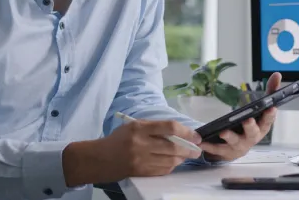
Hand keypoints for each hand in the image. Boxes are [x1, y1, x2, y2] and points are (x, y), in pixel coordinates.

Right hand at [63, 119, 202, 185]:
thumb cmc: (119, 139)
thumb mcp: (134, 125)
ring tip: (187, 155)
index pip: (169, 127)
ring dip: (182, 158)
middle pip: (172, 146)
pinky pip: (163, 170)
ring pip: (170, 160)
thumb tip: (179, 131)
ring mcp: (141, 160)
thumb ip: (154, 127)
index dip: (186, 132)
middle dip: (189, 148)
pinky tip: (174, 162)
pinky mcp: (142, 172)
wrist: (101, 159)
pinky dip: (172, 166)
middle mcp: (141, 144)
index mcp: (139, 128)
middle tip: (197, 148)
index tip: (196, 135)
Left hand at [199, 72, 281, 161]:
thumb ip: (269, 92)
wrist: (237, 148)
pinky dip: (209, 146)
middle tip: (247, 120)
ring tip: (223, 132)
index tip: (272, 107)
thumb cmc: (250, 125)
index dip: (270, 115)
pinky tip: (201, 140)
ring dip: (229, 137)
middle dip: (250, 127)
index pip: (268, 121)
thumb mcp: (259, 109)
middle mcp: (252, 138)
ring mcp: (239, 146)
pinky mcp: (225, 152)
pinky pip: (217, 149)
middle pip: (253, 133)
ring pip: (235, 142)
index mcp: (261, 127)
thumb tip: (277, 74)